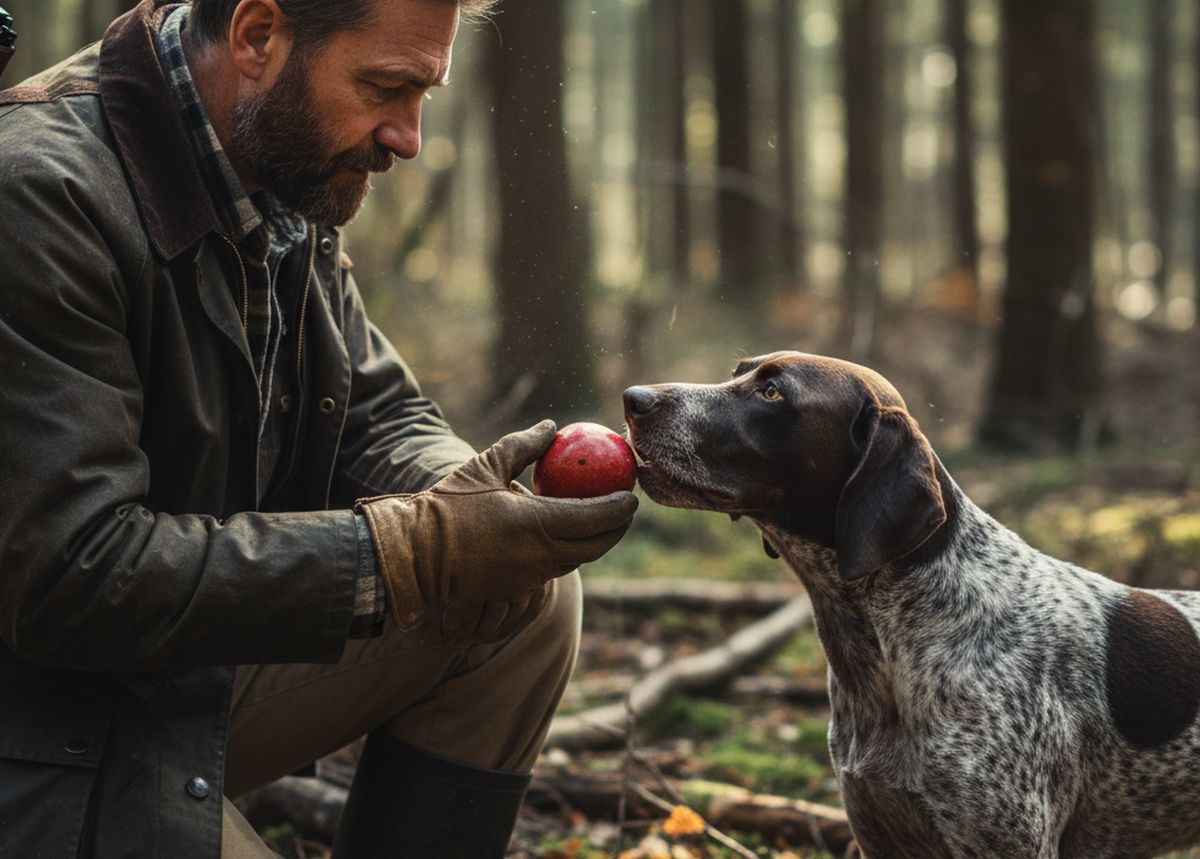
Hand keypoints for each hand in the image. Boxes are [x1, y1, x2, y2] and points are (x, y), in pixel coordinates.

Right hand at [357, 420, 637, 627]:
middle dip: (618, 529)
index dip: (621, 508)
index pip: (596, 518)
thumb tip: (552, 427)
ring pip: (577, 560)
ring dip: (595, 543)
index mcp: (538, 525)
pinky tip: (566, 535)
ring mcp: (532, 578)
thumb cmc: (449, 507)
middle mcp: (542, 556)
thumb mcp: (486, 466)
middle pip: (596, 546)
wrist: (417, 556)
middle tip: (625, 509)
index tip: (632, 494)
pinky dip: (569, 551)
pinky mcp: (519, 589)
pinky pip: (554, 568)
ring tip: (602, 521)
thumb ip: (523, 445)